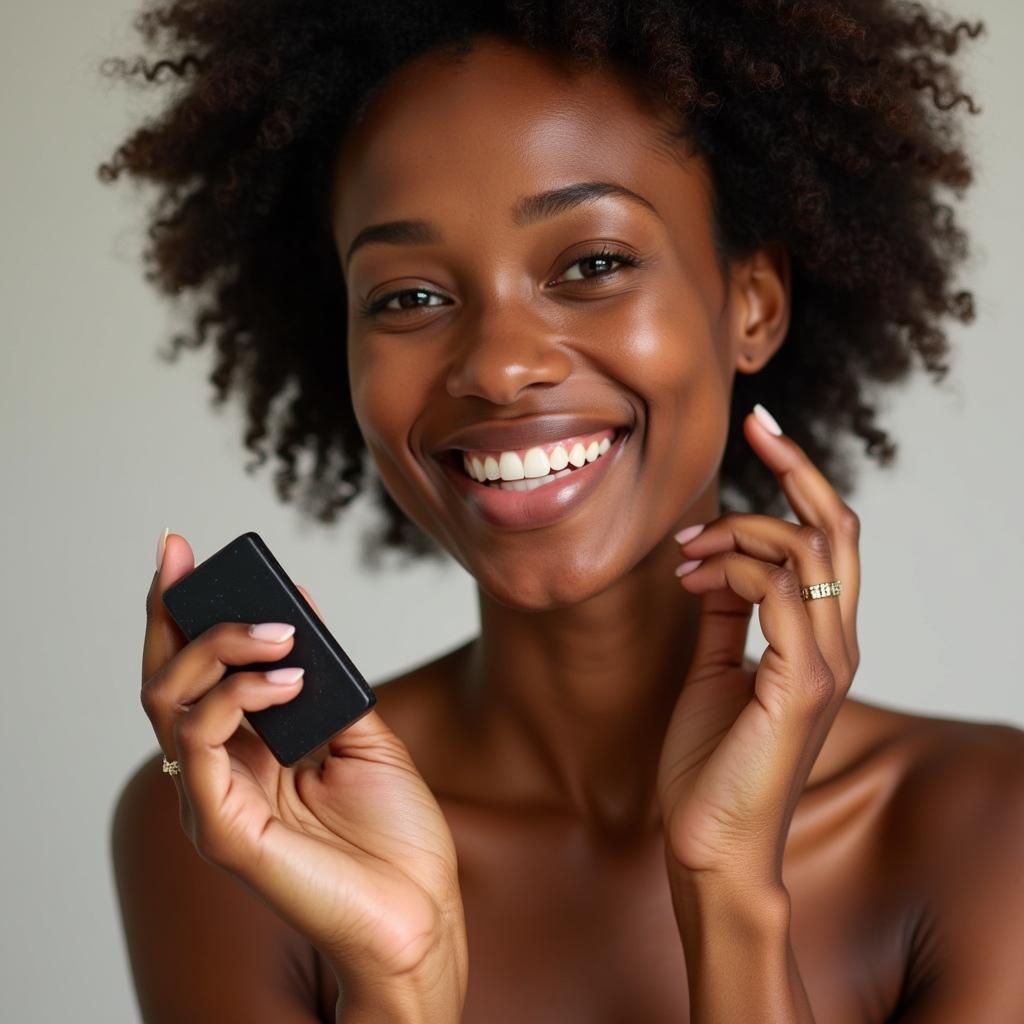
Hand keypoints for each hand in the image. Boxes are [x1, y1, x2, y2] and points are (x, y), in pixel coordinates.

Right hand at [142, 533, 467, 1010]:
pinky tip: (286, 677)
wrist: (422, 910)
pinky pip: (202, 744)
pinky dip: (236, 696)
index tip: (188, 554)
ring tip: (278, 631)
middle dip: (170, 611)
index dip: (185, 614)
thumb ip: (325, 675)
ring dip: (219, 647)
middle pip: (165, 680)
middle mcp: (221, 771)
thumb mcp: (362, 731)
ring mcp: (216, 800)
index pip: (198, 673)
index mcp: (250, 750)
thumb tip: (300, 603)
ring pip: (169, 702)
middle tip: (186, 560)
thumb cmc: (395, 832)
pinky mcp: (223, 829)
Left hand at [656, 406, 860, 890]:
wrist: (709, 846)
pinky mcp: (799, 685)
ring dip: (740, 529)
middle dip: (795, 467)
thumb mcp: (715, 669)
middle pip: (836, 528)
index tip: (763, 433)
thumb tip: (718, 564)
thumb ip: (727, 614)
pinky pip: (780, 592)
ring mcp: (823, 664)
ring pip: (810, 549)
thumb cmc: (711, 764)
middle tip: (755, 427)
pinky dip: (734, 567)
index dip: (801, 479)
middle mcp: (834, 644)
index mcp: (818, 638)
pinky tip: (692, 578)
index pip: (829, 539)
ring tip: (685, 551)